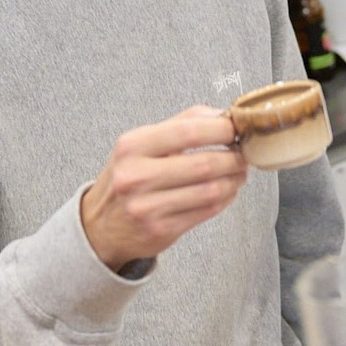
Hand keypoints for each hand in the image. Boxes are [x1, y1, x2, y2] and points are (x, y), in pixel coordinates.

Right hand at [81, 107, 248, 270]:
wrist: (101, 224)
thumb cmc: (128, 177)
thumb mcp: (141, 143)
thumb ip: (181, 124)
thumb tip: (222, 115)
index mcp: (132, 146)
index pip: (188, 131)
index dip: (221, 129)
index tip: (236, 128)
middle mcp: (136, 176)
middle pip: (204, 163)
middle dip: (234, 157)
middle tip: (244, 153)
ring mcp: (148, 206)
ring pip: (211, 190)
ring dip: (234, 179)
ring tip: (239, 172)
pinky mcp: (162, 230)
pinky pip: (207, 211)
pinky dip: (226, 198)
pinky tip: (228, 190)